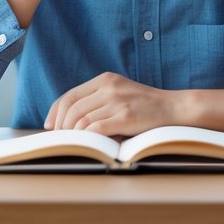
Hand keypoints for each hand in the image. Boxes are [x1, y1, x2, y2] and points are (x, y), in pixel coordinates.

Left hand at [44, 72, 179, 136]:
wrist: (173, 107)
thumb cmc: (145, 105)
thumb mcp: (120, 92)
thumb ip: (98, 99)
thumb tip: (69, 118)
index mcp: (105, 79)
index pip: (70, 94)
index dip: (55, 111)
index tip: (50, 125)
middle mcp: (109, 87)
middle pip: (72, 107)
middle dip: (61, 126)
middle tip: (59, 138)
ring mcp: (117, 101)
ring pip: (81, 119)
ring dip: (72, 134)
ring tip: (71, 143)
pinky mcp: (126, 117)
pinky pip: (96, 129)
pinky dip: (87, 138)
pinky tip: (87, 144)